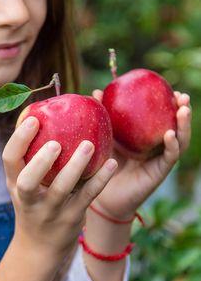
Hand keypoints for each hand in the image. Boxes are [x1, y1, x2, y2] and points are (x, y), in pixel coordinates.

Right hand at [2, 116, 116, 257]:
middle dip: (40, 162)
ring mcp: (50, 211)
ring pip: (61, 189)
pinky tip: (112, 163)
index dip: (18, 139)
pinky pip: (87, 196)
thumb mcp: (23, 185)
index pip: (9, 159)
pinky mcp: (71, 218)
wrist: (39, 248)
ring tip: (88, 144)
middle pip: (28, 181)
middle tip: (56, 143)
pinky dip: (100, 179)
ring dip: (75, 167)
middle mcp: (29, 199)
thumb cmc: (34, 205)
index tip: (34, 119)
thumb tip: (46, 118)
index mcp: (15, 184)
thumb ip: (30, 159)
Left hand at [91, 90, 190, 219]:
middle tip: (182, 96)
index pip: (162, 117)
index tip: (169, 87)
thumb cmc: (103, 164)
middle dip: (183, 110)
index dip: (169, 103)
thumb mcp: (105, 137)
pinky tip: (168, 135)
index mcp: (145, 137)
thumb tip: (97, 90)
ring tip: (183, 109)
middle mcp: (156, 146)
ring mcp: (159, 159)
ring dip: (184, 125)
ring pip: (179, 140)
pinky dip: (172, 145)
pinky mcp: (158, 172)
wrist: (102, 193)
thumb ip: (104, 116)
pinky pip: (169, 157)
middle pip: (176, 126)